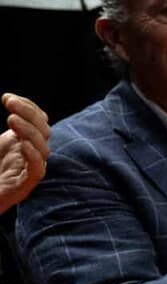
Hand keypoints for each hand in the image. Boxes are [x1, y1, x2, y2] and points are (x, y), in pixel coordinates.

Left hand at [0, 94, 51, 213]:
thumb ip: (7, 128)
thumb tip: (6, 98)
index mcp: (24, 141)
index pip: (38, 120)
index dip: (28, 107)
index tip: (7, 98)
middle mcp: (31, 153)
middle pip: (43, 130)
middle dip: (29, 114)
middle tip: (10, 104)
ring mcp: (30, 169)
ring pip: (43, 148)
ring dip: (29, 131)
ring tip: (11, 119)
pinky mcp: (25, 185)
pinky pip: (37, 169)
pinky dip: (33, 155)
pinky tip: (22, 144)